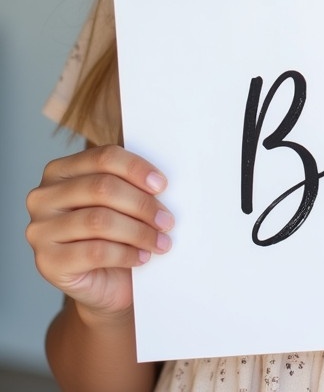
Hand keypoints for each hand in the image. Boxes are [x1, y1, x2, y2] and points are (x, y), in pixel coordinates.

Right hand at [26, 145, 173, 319]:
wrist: (104, 283)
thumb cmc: (115, 234)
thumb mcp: (119, 201)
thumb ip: (129, 183)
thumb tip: (159, 180)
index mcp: (60, 171)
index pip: (103, 157)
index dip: (136, 168)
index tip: (162, 185)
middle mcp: (42, 197)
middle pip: (102, 188)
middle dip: (141, 204)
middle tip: (166, 220)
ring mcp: (40, 230)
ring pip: (99, 221)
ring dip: (138, 232)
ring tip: (160, 241)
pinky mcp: (47, 262)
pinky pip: (95, 252)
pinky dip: (126, 254)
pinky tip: (142, 257)